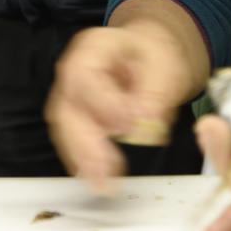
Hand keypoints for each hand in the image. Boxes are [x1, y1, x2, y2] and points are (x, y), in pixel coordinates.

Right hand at [45, 24, 192, 192]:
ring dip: (81, 157)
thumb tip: (144, 125)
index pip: (83, 75)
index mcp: (93, 46)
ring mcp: (70, 92)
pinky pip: (71, 137)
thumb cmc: (154, 56)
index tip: (127, 127)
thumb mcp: (165, 67)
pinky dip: (83, 159)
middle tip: (105, 173)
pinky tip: (96, 177)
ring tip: (102, 183)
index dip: (101, 104)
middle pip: (66, 106)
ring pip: (65, 126)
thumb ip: (154, 95)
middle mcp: (73, 68)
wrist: (148, 55)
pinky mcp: (75, 114)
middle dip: (84, 143)